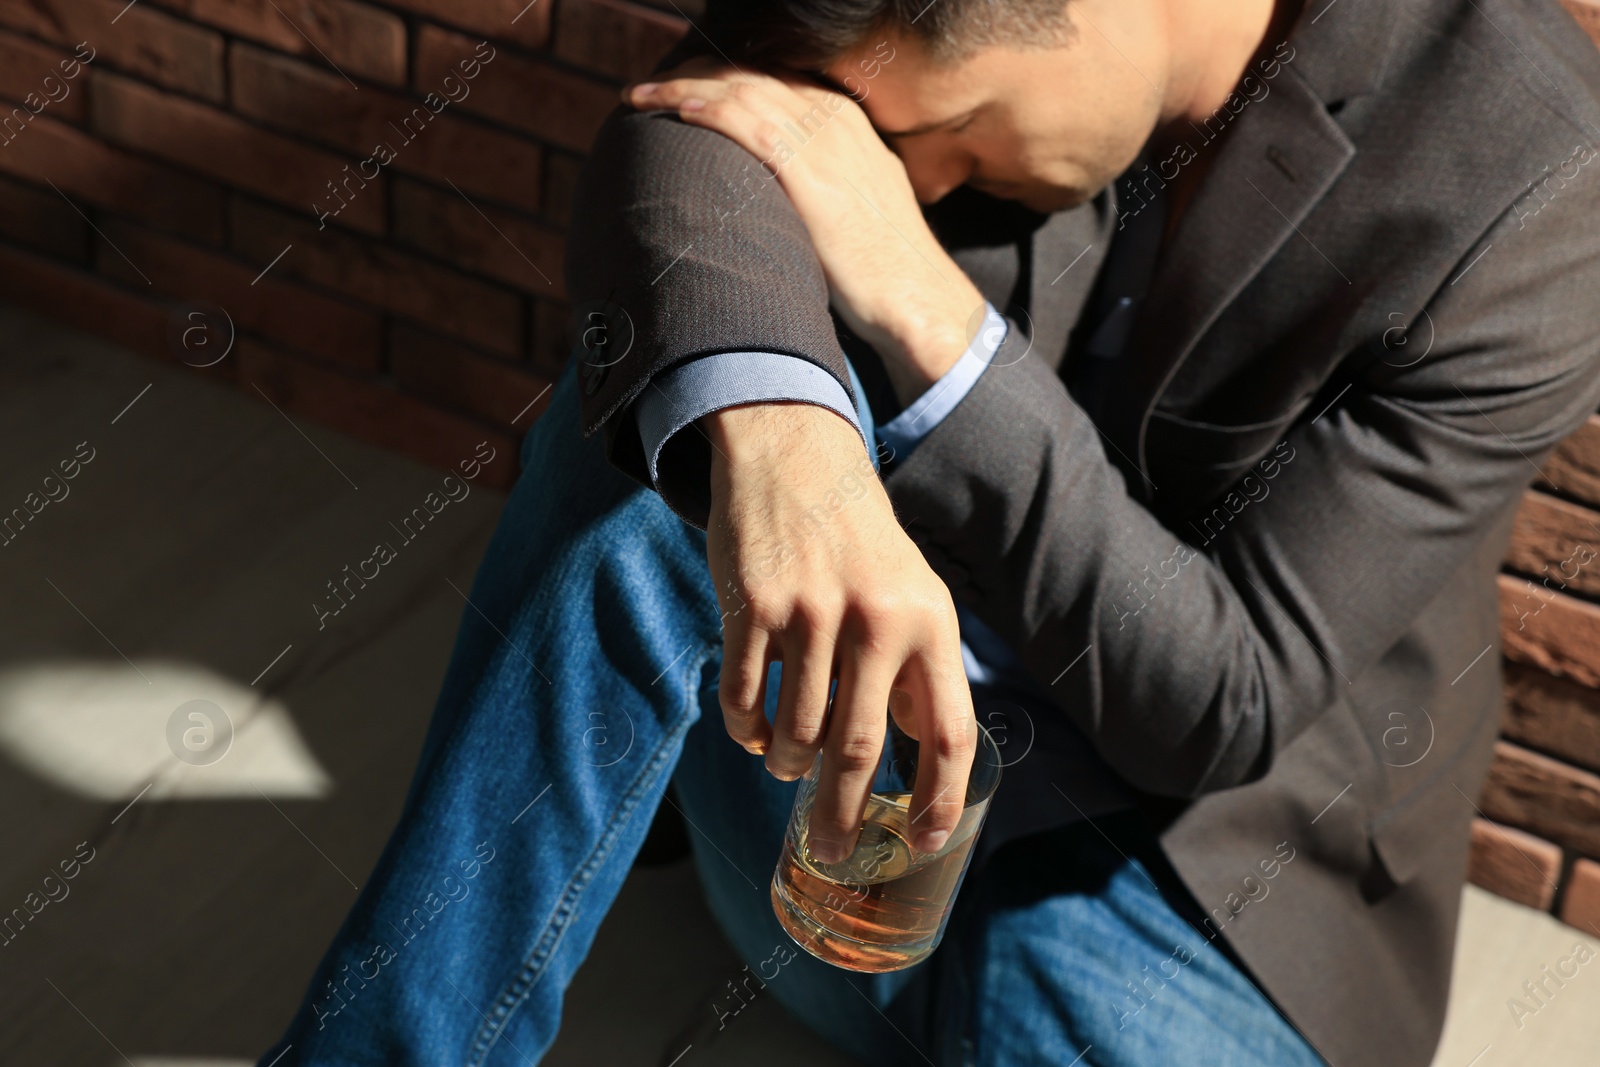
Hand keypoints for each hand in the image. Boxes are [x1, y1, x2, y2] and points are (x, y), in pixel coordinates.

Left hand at [626, 62, 986, 406]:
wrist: (915, 296)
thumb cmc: (884, 267)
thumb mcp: (857, 203)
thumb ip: (823, 181)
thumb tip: (783, 194)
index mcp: (846, 121)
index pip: (773, 79)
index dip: (721, 78)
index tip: (682, 88)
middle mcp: (834, 118)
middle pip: (751, 75)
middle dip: (694, 75)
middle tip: (649, 89)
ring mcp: (823, 139)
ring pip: (740, 89)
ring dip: (682, 87)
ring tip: (639, 97)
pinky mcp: (809, 169)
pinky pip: (746, 120)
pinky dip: (706, 108)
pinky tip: (673, 109)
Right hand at [703, 401, 976, 860]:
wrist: (795, 457)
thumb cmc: (860, 542)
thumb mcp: (914, 593)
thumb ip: (919, 670)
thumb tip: (918, 757)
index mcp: (930, 623)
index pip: (950, 733)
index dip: (941, 799)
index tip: (925, 842)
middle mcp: (875, 620)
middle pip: (861, 752)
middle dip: (843, 815)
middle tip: (830, 847)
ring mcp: (810, 613)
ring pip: (796, 734)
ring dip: (788, 768)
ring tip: (787, 769)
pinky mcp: (753, 607)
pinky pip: (744, 700)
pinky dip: (747, 731)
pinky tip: (753, 733)